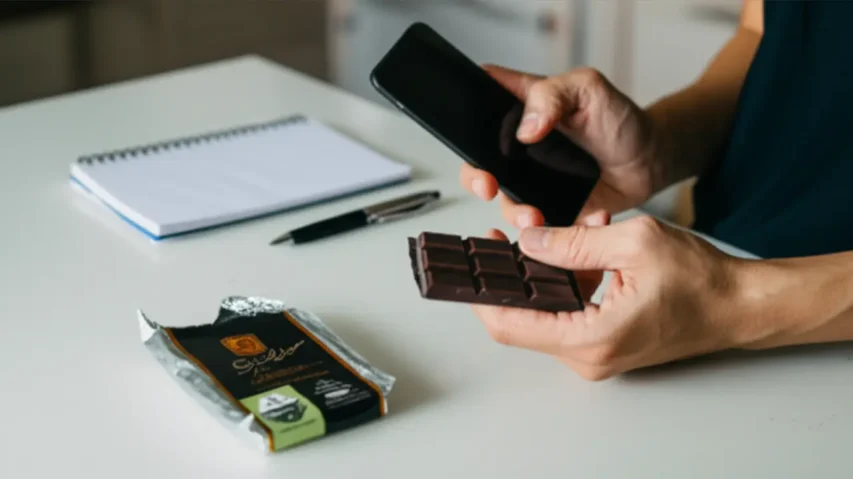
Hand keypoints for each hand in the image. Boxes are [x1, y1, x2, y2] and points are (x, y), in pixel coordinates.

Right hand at [460, 64, 663, 228]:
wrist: (650, 162)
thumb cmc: (621, 120)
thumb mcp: (588, 89)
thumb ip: (551, 96)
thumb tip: (525, 128)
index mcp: (521, 107)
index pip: (479, 104)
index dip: (466, 117)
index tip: (472, 134)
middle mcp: (519, 145)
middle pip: (478, 160)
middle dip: (475, 177)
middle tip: (488, 185)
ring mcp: (531, 178)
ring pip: (503, 199)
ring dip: (514, 211)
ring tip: (534, 217)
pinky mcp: (549, 207)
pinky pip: (534, 224)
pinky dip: (546, 229)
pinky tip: (573, 219)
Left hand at [473, 215, 743, 380]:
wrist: (739, 305)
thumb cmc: (702, 281)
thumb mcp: (634, 242)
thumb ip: (575, 242)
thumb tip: (530, 240)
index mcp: (592, 338)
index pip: (511, 324)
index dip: (483, 294)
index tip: (469, 266)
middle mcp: (589, 355)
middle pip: (522, 320)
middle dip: (507, 280)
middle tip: (495, 244)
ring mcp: (596, 353)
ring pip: (543, 315)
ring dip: (536, 278)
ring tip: (536, 240)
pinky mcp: (603, 344)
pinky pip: (565, 314)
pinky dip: (560, 285)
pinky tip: (569, 255)